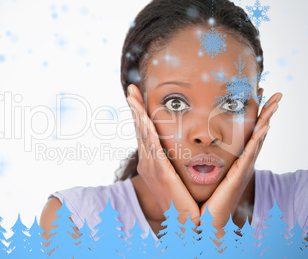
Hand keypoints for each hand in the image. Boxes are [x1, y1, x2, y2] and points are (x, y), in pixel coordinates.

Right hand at [126, 84, 199, 225]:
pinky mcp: (161, 173)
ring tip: (133, 98)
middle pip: (139, 130)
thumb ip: (176, 163)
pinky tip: (144, 119)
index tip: (137, 98)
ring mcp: (152, 167)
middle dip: (135, 109)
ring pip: (143, 136)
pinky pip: (153, 148)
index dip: (140, 115)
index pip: (144, 133)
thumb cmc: (184, 201)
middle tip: (130, 90)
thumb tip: (180, 151)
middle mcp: (148, 163)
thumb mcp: (177, 178)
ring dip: (138, 115)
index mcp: (152, 163)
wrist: (184, 224)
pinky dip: (147, 132)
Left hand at [201, 92, 281, 235]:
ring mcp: (242, 169)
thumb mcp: (201, 172)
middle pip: (256, 133)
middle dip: (266, 113)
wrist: (202, 221)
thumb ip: (198, 157)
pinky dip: (259, 140)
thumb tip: (187, 142)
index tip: (257, 96)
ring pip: (258, 139)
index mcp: (233, 161)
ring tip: (276, 102)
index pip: (245, 133)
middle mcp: (240, 163)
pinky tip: (265, 126)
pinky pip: (250, 154)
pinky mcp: (238, 176)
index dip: (253, 115)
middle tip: (275, 93)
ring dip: (267, 120)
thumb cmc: (200, 198)